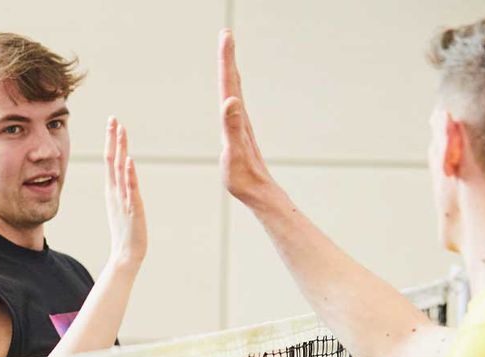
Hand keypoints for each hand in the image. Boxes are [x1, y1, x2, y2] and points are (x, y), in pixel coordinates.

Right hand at [104, 116, 146, 267]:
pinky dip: (129, 174)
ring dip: (120, 149)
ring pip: (120, 170)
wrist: (126, 255)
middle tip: (113, 118)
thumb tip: (124, 177)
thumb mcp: (122, 206)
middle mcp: (115, 191)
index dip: (111, 141)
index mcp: (112, 190)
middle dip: (113, 138)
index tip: (113, 123)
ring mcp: (123, 199)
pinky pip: (130, 188)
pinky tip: (129, 160)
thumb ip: (122, 191)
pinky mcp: (132, 208)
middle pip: (112, 160)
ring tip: (121, 131)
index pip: (110, 160)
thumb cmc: (126, 232)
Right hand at [218, 28, 285, 212]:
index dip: (226, 58)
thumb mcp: (234, 153)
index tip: (225, 35)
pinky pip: (233, 104)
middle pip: (232, 81)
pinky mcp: (239, 133)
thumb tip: (231, 100)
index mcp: (236, 118)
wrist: (259, 193)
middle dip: (227, 57)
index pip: (229, 82)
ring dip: (230, 70)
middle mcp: (240, 117)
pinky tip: (231, 91)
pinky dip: (231, 90)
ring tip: (227, 54)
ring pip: (234, 91)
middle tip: (225, 34)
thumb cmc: (244, 178)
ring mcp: (240, 124)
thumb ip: (232, 126)